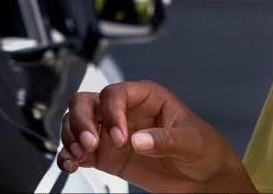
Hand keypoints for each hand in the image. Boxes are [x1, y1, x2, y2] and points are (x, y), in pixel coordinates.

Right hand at [58, 80, 255, 192]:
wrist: (204, 178)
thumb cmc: (204, 148)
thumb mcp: (192, 141)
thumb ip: (166, 139)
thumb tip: (139, 140)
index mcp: (146, 97)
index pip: (115, 93)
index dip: (112, 113)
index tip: (120, 138)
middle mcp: (124, 112)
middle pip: (86, 102)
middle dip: (81, 121)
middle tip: (89, 143)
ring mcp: (112, 133)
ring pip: (76, 124)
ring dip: (70, 137)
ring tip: (78, 155)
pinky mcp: (107, 155)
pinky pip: (79, 151)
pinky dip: (68, 156)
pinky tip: (70, 164)